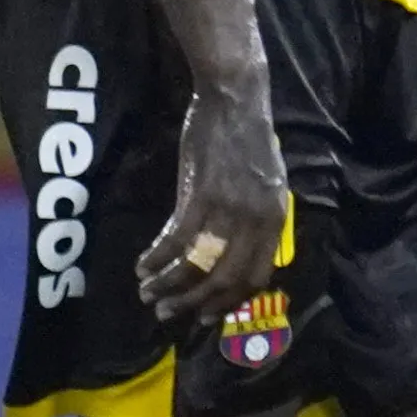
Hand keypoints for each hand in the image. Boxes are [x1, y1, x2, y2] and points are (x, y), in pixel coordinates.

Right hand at [141, 78, 288, 323]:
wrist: (235, 100)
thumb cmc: (248, 138)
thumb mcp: (266, 184)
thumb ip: (256, 219)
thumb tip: (236, 252)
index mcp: (274, 221)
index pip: (254, 278)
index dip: (227, 303)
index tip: (204, 316)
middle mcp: (255, 222)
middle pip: (224, 279)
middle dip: (193, 304)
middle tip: (167, 314)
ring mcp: (228, 209)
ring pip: (198, 264)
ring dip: (170, 285)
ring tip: (148, 295)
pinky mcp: (200, 194)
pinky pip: (176, 239)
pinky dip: (157, 257)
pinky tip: (142, 265)